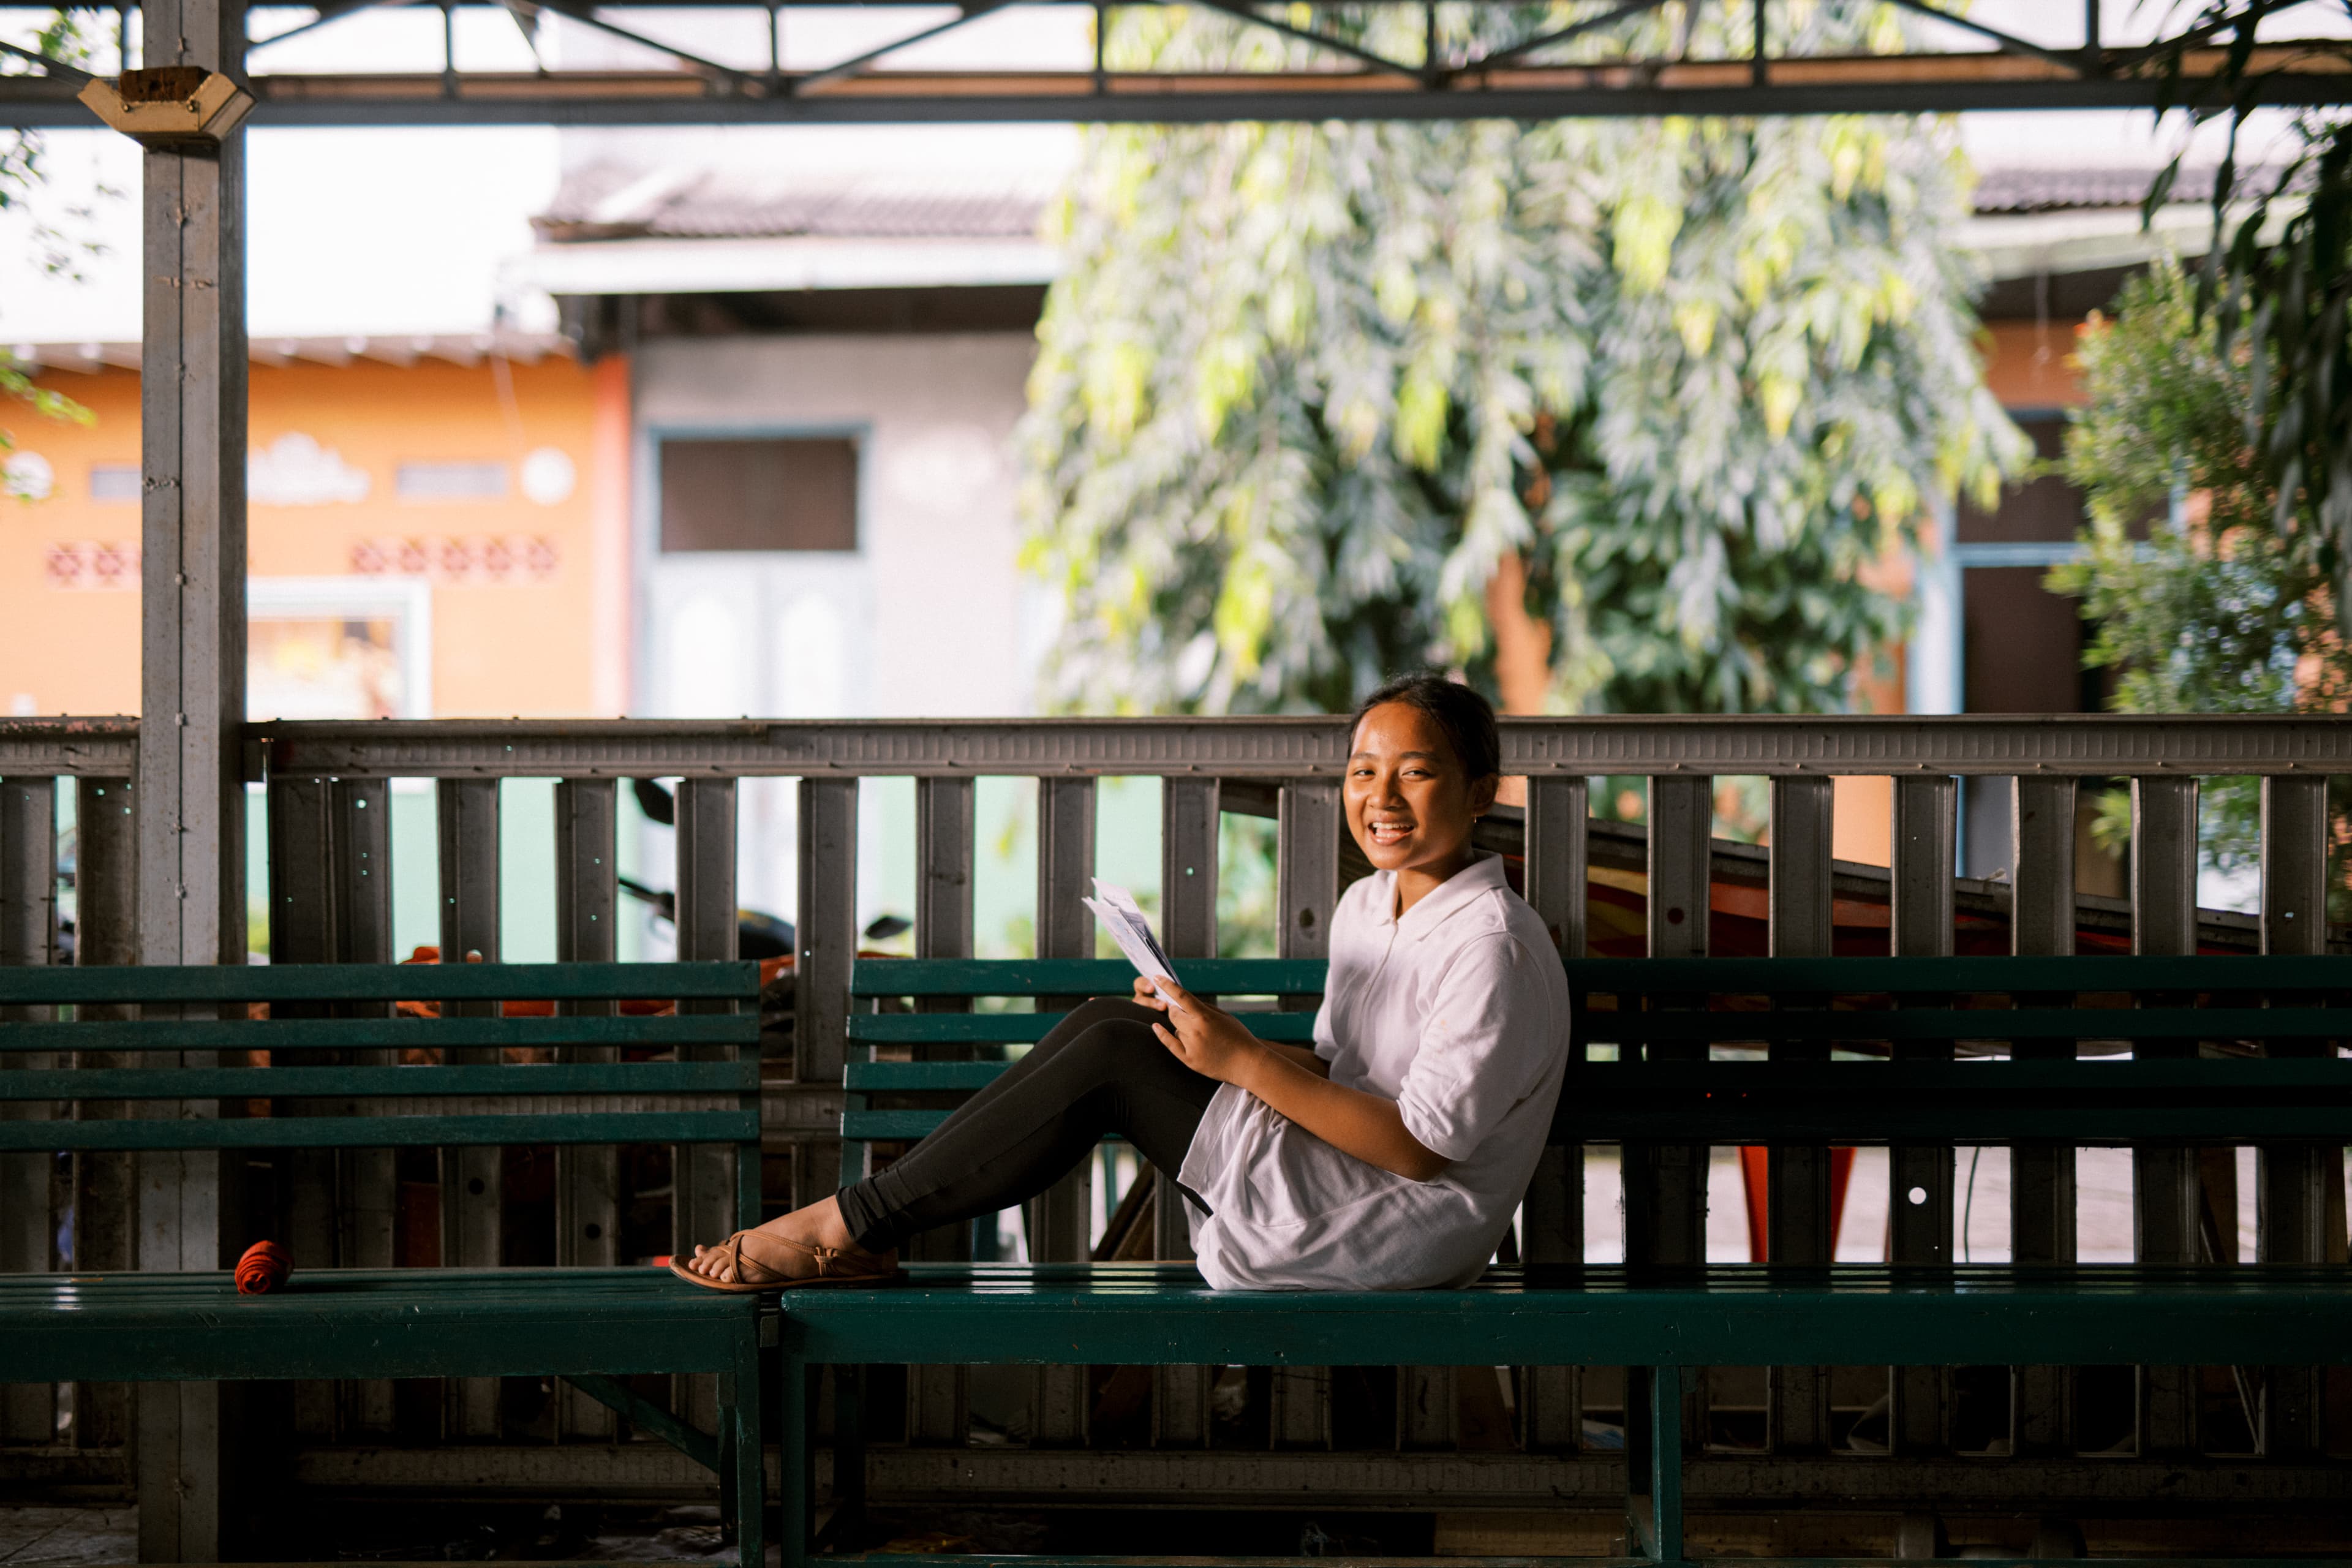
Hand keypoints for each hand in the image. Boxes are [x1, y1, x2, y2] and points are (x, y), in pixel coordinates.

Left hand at [1145, 980, 1263, 1085]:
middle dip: (1176, 1010)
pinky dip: (1163, 1035)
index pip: (1181, 996)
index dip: (1167, 985)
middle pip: (1174, 1013)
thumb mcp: (1224, 1017)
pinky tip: (1156, 1026)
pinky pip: (1170, 1044)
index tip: (1157, 977)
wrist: (1247, 1064)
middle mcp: (1196, 1030)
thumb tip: (1184, 1002)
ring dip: (1181, 1028)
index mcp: (1206, 1017)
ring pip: (1175, 1029)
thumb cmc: (1238, 1037)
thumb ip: (1203, 1008)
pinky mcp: (1189, 1060)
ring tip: (1201, 1035)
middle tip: (1183, 1012)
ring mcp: (1191, 1046)